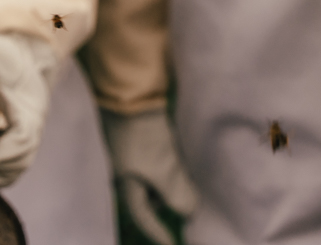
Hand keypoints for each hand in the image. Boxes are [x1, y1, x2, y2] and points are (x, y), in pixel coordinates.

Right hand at [101, 108, 197, 244]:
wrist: (131, 92)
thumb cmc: (142, 135)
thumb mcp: (161, 168)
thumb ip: (176, 194)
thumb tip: (190, 211)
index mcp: (126, 185)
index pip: (144, 217)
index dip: (159, 233)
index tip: (174, 243)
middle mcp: (128, 174)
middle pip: (151, 199)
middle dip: (169, 204)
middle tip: (193, 207)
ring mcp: (136, 156)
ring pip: (157, 180)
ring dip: (173, 185)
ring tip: (194, 186)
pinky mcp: (145, 140)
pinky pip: (161, 164)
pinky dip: (173, 169)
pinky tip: (186, 165)